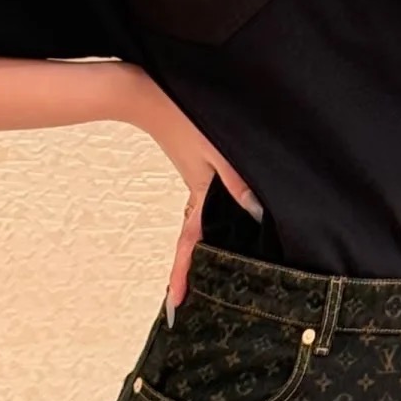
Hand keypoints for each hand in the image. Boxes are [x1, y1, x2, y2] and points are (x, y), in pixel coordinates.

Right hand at [119, 68, 262, 316]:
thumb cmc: (183, 119)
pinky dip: (205, 225)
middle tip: (181, 302)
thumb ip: (236, 181)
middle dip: (188, 272)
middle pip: (192, 243)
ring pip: (197, 227)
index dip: (184, 275)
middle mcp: (194, 196)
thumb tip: (255, 213)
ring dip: (197, 251)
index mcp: (198, 196)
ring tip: (196, 276)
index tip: (175, 304)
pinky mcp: (196, 172)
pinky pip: (201, 208)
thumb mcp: (216, 150)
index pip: (191, 245)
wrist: (145, 96)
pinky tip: (215, 227)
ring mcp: (194, 184)